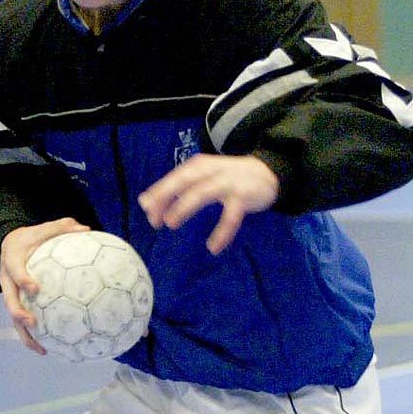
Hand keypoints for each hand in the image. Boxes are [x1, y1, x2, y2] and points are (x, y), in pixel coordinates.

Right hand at [0, 217, 88, 353]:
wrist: (9, 245)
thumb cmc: (30, 238)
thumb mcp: (42, 229)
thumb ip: (62, 228)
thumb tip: (86, 229)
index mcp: (12, 261)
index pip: (15, 271)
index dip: (23, 280)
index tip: (34, 288)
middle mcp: (7, 281)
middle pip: (9, 301)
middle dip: (19, 313)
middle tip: (32, 323)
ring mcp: (10, 295)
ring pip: (13, 319)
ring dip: (25, 335)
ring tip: (41, 350)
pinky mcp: (16, 304)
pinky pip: (23, 323)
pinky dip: (34, 337)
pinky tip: (50, 349)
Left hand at [137, 154, 279, 253]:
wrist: (267, 172)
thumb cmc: (227, 177)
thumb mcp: (202, 177)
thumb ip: (177, 188)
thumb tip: (145, 203)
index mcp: (199, 166)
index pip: (174, 178)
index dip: (159, 193)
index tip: (146, 210)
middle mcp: (211, 171)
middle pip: (184, 181)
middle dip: (166, 197)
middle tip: (153, 218)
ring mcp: (227, 183)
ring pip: (202, 193)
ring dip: (184, 207)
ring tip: (171, 223)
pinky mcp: (243, 197)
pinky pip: (230, 217)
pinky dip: (221, 232)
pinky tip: (212, 247)